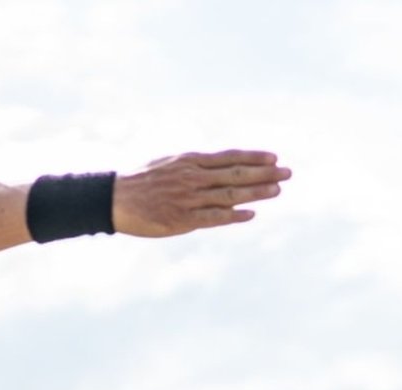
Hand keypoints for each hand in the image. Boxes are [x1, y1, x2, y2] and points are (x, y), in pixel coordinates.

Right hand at [113, 150, 290, 236]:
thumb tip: (216, 163)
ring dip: (255, 193)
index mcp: (189, 161)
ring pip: (229, 195)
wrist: (113, 198)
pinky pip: (213, 217)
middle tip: (288, 173)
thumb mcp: (168, 162)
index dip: (253, 158)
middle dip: (264, 174)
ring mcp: (188, 199)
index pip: (229, 157)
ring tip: (276, 191)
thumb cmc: (140, 181)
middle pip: (235, 175)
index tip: (275, 158)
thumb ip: (193, 164)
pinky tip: (250, 214)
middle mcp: (192, 177)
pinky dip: (233, 216)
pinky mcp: (182, 219)